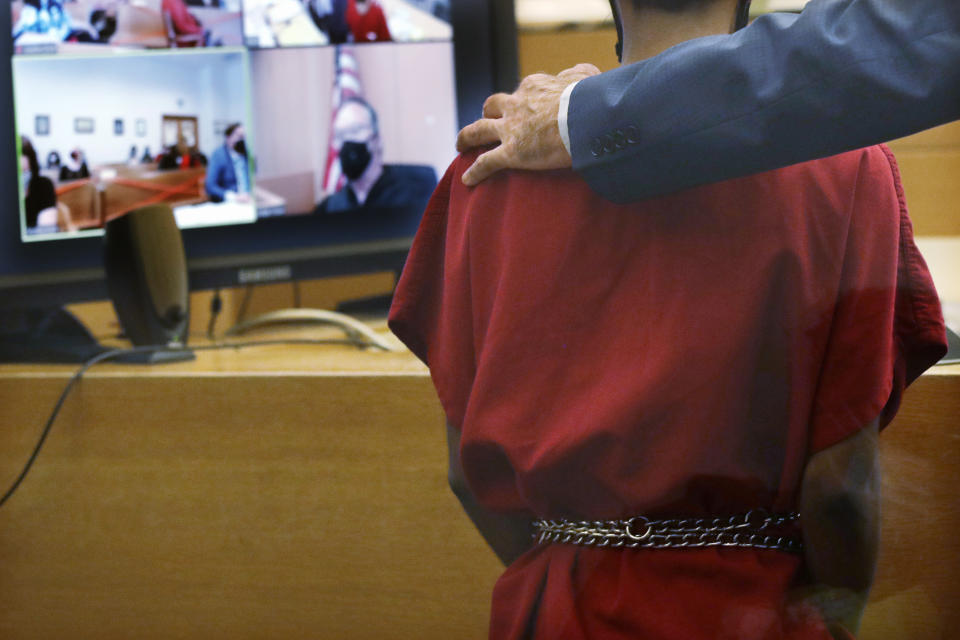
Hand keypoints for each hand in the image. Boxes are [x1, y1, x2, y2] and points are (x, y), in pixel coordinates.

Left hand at [456, 63, 600, 185]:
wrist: (584, 118)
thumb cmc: (590, 98)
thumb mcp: (586, 76)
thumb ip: (578, 74)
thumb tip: (578, 74)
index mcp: (534, 86)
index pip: (525, 90)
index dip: (525, 98)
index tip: (532, 106)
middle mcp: (516, 105)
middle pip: (494, 105)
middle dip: (489, 112)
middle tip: (488, 119)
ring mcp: (510, 129)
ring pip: (478, 130)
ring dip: (467, 137)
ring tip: (460, 145)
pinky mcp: (511, 153)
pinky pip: (486, 162)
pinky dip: (475, 171)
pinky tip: (467, 180)